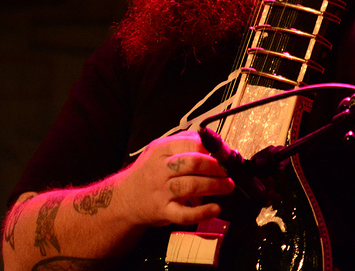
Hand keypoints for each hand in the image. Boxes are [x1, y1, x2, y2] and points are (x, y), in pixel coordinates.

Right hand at [120, 131, 234, 226]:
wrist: (125, 198)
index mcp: (161, 150)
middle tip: (229, 171)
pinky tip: (216, 208)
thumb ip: (183, 141)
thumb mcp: (159, 149)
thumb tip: (211, 139)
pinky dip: (202, 212)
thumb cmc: (149, 171)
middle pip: (193, 163)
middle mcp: (160, 169)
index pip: (191, 144)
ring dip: (215, 185)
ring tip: (228, 186)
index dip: (212, 149)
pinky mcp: (163, 211)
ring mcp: (161, 191)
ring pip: (191, 186)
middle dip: (216, 166)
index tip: (224, 154)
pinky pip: (184, 214)